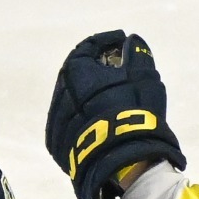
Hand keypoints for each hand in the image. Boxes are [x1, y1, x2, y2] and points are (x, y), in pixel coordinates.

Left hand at [45, 30, 186, 198]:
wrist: (120, 159)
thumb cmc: (133, 109)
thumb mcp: (142, 75)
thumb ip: (137, 54)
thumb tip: (131, 40)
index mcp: (74, 71)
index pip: (88, 47)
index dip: (107, 41)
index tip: (121, 41)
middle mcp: (59, 93)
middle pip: (77, 73)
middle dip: (96, 67)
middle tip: (117, 68)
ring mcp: (56, 121)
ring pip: (72, 100)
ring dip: (88, 94)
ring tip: (110, 95)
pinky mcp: (58, 144)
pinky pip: (70, 123)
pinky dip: (84, 117)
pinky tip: (98, 119)